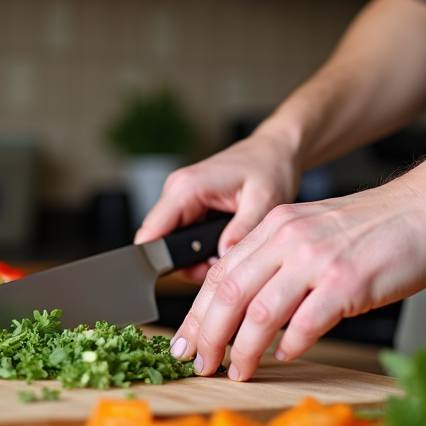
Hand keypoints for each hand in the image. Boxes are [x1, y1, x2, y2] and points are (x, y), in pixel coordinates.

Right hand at [134, 129, 299, 281]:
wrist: (275, 152)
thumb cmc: (270, 166)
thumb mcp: (265, 200)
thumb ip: (243, 230)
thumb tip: (224, 256)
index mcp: (187, 186)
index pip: (150, 232)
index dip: (161, 261)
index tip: (193, 273)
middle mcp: (178, 191)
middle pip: (162, 245)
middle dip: (191, 264)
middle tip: (224, 264)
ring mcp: (182, 200)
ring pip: (174, 246)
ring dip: (199, 259)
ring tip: (229, 253)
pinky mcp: (190, 208)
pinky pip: (186, 239)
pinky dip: (204, 251)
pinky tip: (226, 246)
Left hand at [171, 175, 425, 380]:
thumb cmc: (376, 227)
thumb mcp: (312, 231)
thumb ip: (279, 262)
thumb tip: (249, 308)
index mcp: (274, 226)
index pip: (219, 274)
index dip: (197, 313)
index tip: (186, 341)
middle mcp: (288, 239)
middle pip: (228, 293)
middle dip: (208, 336)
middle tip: (199, 363)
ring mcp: (317, 260)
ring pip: (260, 312)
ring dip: (243, 349)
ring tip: (237, 370)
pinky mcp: (347, 282)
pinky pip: (306, 322)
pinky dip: (290, 345)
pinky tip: (285, 356)